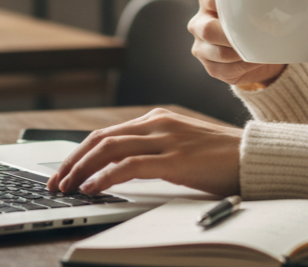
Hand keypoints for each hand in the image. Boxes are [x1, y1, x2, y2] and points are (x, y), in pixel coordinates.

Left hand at [45, 108, 242, 196]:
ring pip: (110, 149)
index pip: (106, 133)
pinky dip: (105, 177)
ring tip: (67, 188)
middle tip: (55, 183)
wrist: (252, 157)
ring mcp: (166, 140)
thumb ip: (154, 149)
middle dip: (73, 161)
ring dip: (82, 170)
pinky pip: (130, 166)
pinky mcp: (175, 160)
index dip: (79, 152)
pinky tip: (93, 188)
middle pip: (101, 138)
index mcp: (157, 119)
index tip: (63, 172)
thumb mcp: (181, 146)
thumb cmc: (219, 157)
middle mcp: (158, 124)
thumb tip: (119, 169)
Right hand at [188, 0, 285, 88]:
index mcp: (208, 0)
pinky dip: (244, 67)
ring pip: (218, 53)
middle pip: (208, 29)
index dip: (225, 3)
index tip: (248, 10)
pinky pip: (225, 70)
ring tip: (261, 48)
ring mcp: (202, 47)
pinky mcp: (210, 67)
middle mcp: (199, 23)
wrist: (263, 48)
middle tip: (257, 34)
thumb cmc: (256, 14)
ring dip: (242, 52)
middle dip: (233, 35)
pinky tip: (255, 60)